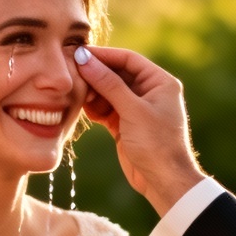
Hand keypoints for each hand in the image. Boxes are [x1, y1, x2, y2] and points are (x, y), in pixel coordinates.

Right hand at [75, 46, 204, 216]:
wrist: (163, 181)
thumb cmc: (156, 144)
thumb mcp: (132, 110)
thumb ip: (108, 84)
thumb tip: (85, 59)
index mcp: (160, 82)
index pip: (128, 59)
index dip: (104, 55)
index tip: (79, 54)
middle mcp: (149, 91)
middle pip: (116, 74)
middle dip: (95, 75)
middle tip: (72, 74)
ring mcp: (136, 108)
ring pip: (109, 92)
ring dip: (93, 92)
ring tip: (77, 94)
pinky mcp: (125, 124)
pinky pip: (106, 109)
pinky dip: (94, 108)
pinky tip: (82, 109)